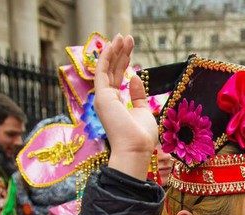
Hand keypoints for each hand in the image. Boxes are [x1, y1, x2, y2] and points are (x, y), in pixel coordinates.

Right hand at [94, 34, 158, 178]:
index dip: (124, 61)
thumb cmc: (141, 135)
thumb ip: (138, 95)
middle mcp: (107, 99)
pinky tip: (112, 45)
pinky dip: (107, 57)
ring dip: (114, 51)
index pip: (118, 77)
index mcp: (116, 103)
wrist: (136, 148)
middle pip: (113, 70)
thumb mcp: (143, 110)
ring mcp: (102, 97)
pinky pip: (102, 71)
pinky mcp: (102, 95)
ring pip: (107, 68)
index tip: (130, 48)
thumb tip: (136, 78)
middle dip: (120, 52)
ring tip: (123, 36)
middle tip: (127, 37)